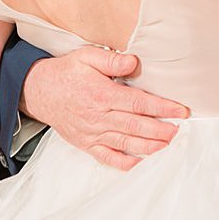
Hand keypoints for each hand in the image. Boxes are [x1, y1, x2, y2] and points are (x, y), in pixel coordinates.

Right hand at [23, 45, 190, 171]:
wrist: (38, 91)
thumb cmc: (66, 72)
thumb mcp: (87, 56)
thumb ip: (112, 61)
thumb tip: (134, 63)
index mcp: (102, 94)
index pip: (139, 103)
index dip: (162, 108)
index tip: (180, 111)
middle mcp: (98, 117)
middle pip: (136, 126)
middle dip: (161, 130)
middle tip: (178, 130)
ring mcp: (92, 133)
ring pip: (126, 144)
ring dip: (149, 147)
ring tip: (168, 145)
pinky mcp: (86, 144)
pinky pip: (107, 157)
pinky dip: (125, 163)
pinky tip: (141, 163)